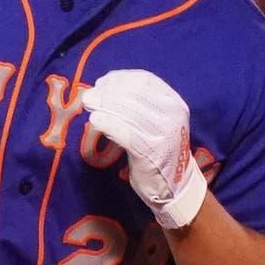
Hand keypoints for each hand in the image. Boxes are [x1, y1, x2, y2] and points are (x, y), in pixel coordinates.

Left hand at [81, 68, 209, 229]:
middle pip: (135, 95)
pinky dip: (109, 124)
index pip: (146, 81)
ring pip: (130, 113)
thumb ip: (138, 104)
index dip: (121, 79)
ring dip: (105, 106)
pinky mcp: (152, 153)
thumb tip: (104, 88)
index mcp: (175, 103)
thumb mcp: (156, 120)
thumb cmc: (158, 150)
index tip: (103, 82)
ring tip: (89, 105)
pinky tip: (96, 120)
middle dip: (108, 93)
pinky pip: (127, 134)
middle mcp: (173, 115)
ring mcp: (165, 134)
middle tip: (89, 95)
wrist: (173, 185)